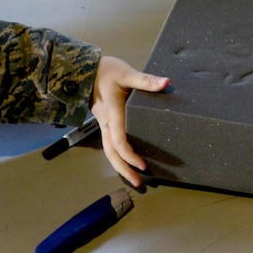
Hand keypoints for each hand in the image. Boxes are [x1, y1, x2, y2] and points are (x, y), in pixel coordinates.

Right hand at [91, 55, 169, 186]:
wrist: (85, 70)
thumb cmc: (107, 71)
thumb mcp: (127, 73)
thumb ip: (146, 80)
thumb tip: (166, 82)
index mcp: (113, 113)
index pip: (119, 140)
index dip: (130, 155)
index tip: (143, 165)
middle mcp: (106, 122)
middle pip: (111, 152)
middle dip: (124, 169)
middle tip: (139, 183)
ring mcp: (104, 124)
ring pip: (109, 151)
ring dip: (120, 166)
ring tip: (134, 179)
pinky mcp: (105, 124)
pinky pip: (110, 145)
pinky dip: (118, 157)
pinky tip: (128, 163)